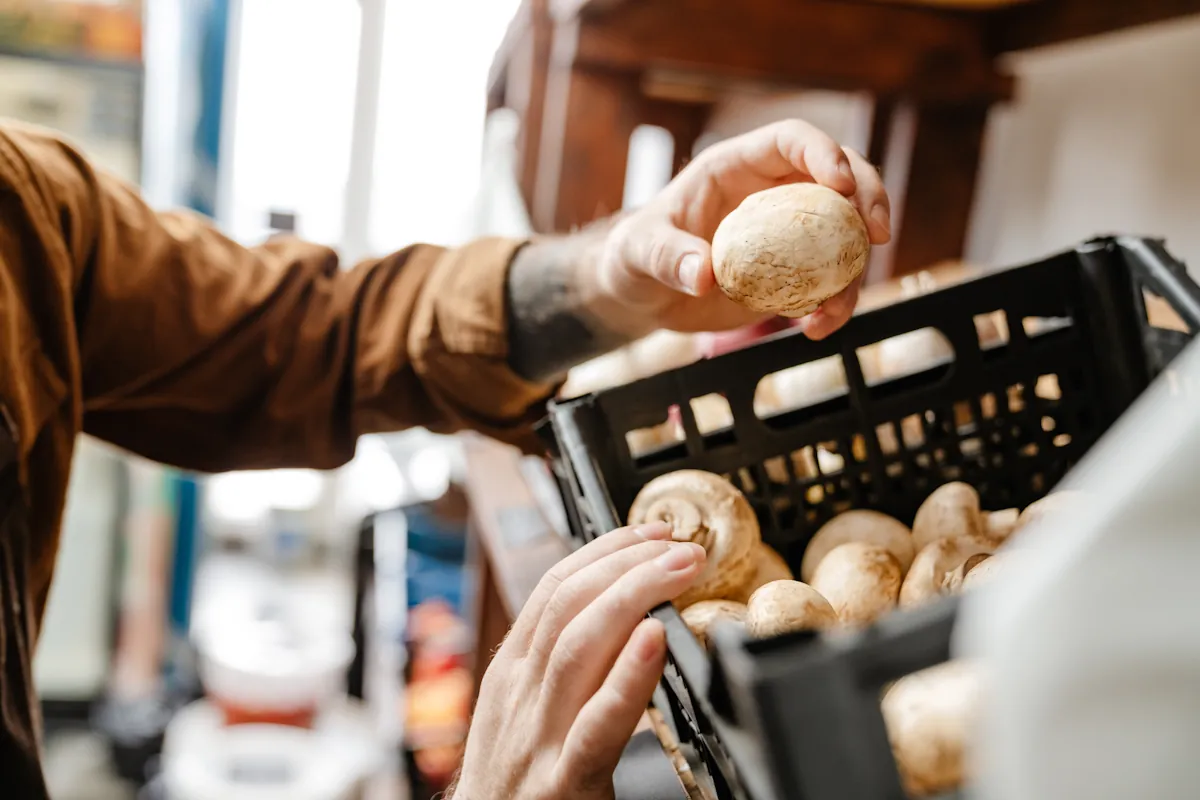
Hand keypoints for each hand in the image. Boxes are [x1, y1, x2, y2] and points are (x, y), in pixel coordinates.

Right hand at [451, 522, 704, 799]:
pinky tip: (656, 640)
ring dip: (634, 594)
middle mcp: (519, 695)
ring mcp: (537, 738)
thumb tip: (618, 618)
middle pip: (567, 604)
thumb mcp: (522, 716)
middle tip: (680, 544)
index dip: (604, 550)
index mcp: (512, 675)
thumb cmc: (513, 789)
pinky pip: (597, 723)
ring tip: (680, 570)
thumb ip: (558, 670)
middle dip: (626, 561)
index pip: (553, 589)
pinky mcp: (561, 784)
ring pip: (578, 644)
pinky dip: (627, 675)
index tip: (650, 532)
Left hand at [599, 119, 890, 340]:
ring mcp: (788, 234)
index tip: (842, 183)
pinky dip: (835, 304)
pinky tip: (817, 327)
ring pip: (846, 235)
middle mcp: (772, 193)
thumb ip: (666, 257)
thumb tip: (701, 275)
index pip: (790, 141)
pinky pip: (831, 281)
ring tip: (834, 309)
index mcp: (737, 167)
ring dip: (856, 269)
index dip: (823, 153)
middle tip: (878, 234)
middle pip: (840, 178)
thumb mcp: (638, 252)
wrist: (642, 295)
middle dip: (870, 198)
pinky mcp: (793, 274)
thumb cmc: (634, 256)